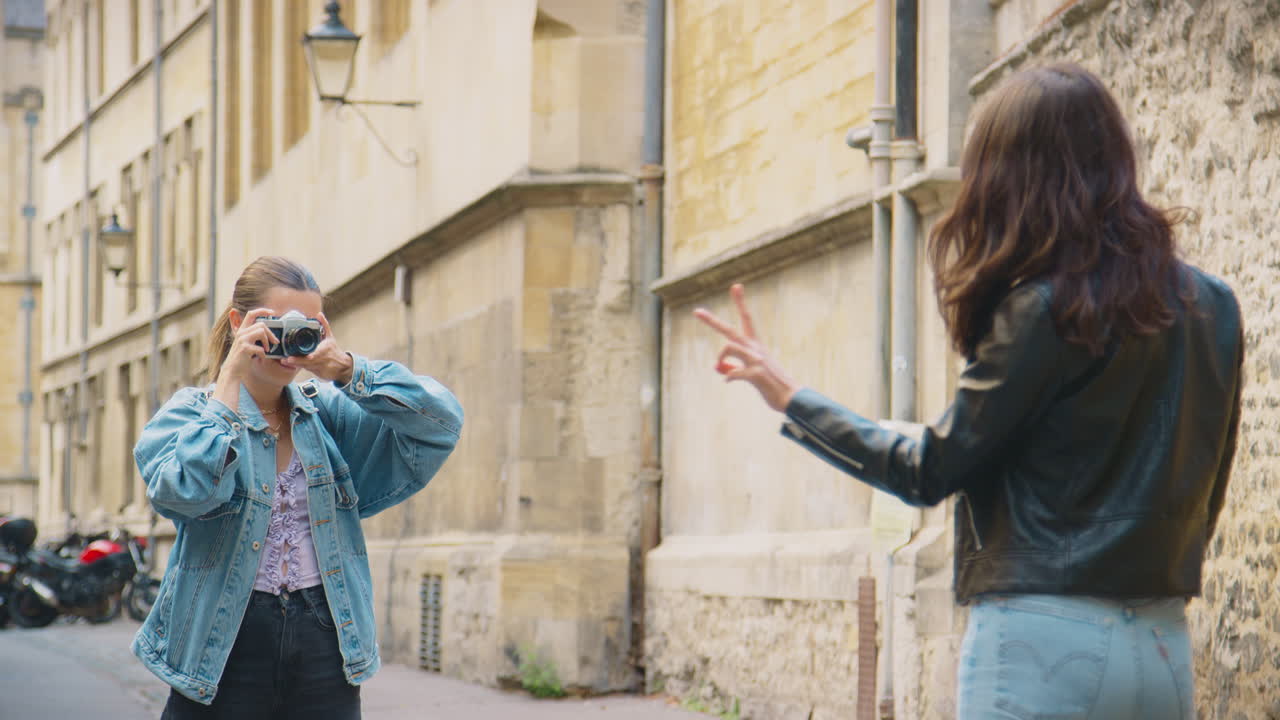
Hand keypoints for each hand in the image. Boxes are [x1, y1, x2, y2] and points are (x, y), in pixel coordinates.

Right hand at [220, 308, 279, 381]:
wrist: (233, 371)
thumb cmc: (242, 358)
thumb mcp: (246, 344)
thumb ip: (253, 336)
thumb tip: (268, 332)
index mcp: (241, 330)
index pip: (251, 314)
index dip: (262, 310)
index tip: (272, 313)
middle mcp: (241, 333)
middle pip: (261, 324)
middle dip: (271, 333)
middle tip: (275, 342)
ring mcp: (242, 340)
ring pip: (261, 332)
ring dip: (267, 342)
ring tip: (266, 350)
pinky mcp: (244, 348)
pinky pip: (260, 348)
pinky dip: (263, 354)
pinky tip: (260, 358)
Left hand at [279, 313, 353, 383]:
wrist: (343, 366)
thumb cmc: (334, 351)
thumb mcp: (330, 338)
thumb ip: (324, 326)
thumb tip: (319, 314)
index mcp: (324, 350)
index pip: (315, 354)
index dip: (308, 356)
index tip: (299, 355)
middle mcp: (322, 359)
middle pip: (308, 361)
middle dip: (297, 361)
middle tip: (286, 359)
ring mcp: (320, 367)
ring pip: (306, 366)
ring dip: (296, 364)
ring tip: (285, 361)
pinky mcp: (318, 373)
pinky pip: (307, 369)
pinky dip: (300, 366)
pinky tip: (292, 364)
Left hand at [693, 284, 801, 412]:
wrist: (791, 397)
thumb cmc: (771, 384)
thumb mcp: (752, 372)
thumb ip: (734, 367)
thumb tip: (717, 368)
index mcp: (756, 345)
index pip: (747, 319)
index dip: (741, 302)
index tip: (736, 286)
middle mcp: (755, 349)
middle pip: (730, 331)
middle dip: (712, 321)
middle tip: (697, 312)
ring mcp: (756, 360)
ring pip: (729, 347)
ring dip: (720, 359)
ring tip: (723, 370)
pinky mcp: (756, 375)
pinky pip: (734, 373)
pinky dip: (729, 376)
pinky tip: (728, 381)